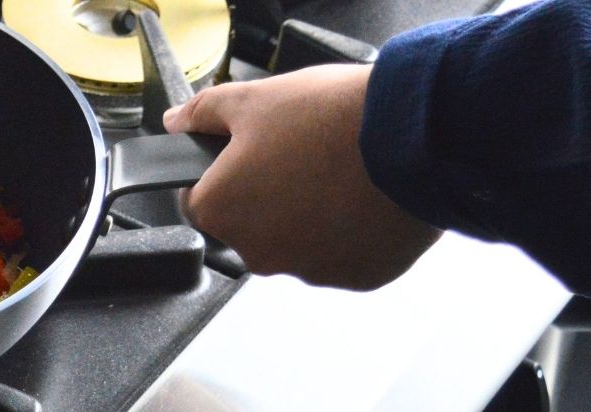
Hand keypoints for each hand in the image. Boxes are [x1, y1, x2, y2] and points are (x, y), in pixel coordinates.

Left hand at [164, 64, 442, 290]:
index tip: (245, 154)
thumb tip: (176, 122)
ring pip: (297, 240)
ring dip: (308, 213)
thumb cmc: (333, 120)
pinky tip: (363, 196)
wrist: (414, 138)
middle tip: (300, 154)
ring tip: (338, 171)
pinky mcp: (356, 277)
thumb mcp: (254, 99)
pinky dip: (348, 230)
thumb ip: (203, 113)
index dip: (219, 172)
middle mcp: (258, 252)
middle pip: (249, 223)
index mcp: (221, 210)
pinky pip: (342, 253)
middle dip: (267, 193)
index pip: (197, 198)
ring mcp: (309, 270)